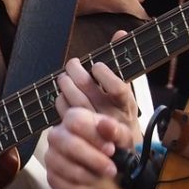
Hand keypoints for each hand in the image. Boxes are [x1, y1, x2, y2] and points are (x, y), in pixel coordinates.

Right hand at [44, 106, 139, 188]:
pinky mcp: (51, 176)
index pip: (76, 121)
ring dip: (88, 176)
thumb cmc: (112, 149)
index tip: (111, 150)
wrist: (108, 170)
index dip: (94, 136)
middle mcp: (57, 135)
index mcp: (73, 119)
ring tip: (105, 181)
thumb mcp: (121, 138)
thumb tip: (106, 125)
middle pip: (69, 144)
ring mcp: (51, 157)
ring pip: (64, 166)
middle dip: (93, 159)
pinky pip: (61, 184)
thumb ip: (116, 130)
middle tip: (111, 170)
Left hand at [55, 31, 142, 145]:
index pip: (118, 89)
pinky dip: (60, 103)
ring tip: (64, 76)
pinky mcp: (80, 137)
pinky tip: (61, 96)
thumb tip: (120, 33)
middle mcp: (112, 118)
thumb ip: (123, 63)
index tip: (97, 65)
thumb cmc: (122, 116)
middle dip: (77, 74)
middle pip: (90, 93)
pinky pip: (65, 116)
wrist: (120, 154)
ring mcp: (96, 130)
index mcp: (127, 105)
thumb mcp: (128, 92)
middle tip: (73, 64)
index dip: (105, 75)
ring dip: (66, 85)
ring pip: (74, 104)